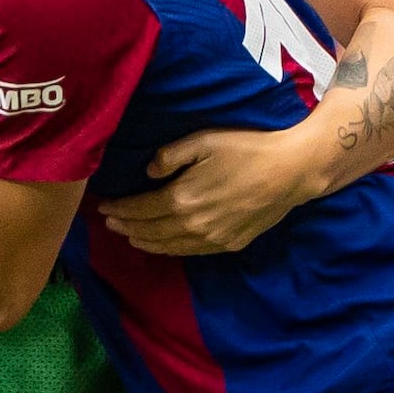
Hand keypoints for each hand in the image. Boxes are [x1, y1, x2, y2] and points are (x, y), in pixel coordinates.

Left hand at [95, 120, 320, 257]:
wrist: (290, 171)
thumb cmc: (247, 149)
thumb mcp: (204, 140)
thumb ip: (170, 156)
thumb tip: (148, 172)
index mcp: (182, 198)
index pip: (140, 209)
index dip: (119, 209)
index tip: (103, 207)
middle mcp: (192, 224)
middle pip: (150, 231)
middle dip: (126, 227)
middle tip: (109, 223)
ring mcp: (212, 238)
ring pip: (168, 246)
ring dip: (145, 242)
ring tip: (129, 236)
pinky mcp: (228, 244)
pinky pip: (190, 252)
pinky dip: (170, 250)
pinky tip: (162, 245)